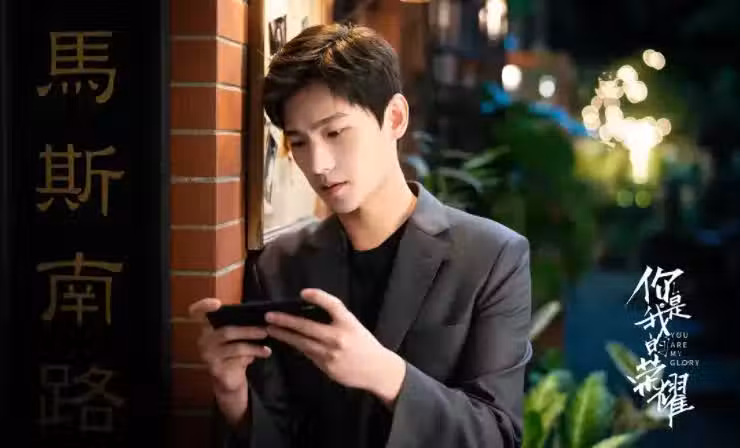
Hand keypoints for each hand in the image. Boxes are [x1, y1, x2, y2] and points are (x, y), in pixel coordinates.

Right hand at [189, 298, 271, 422]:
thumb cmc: (234, 353)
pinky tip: (264, 353)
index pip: (197, 313)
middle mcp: (204, 340)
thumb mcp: (237, 337)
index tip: (217, 303)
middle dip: (249, 330)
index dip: (204, 306)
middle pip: (227, 331)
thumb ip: (240, 324)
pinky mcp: (215, 369)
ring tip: (267, 346)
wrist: (230, 379)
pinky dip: (253, 355)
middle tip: (265, 330)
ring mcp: (208, 355)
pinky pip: (238, 359)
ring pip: (235, 347)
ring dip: (254, 346)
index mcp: (207, 328)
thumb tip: (262, 314)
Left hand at [264, 289, 405, 406]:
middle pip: (308, 326)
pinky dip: (296, 347)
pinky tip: (286, 342)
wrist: (377, 370)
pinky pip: (308, 354)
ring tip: (271, 329)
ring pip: (302, 342)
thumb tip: (308, 312)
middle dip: (286, 321)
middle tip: (270, 316)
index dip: (318, 296)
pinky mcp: (327, 366)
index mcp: (348, 323)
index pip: (332, 305)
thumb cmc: (364, 344)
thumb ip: (335, 319)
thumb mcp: (354, 325)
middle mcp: (339, 337)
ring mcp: (331, 353)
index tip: (303, 292)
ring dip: (285, 335)